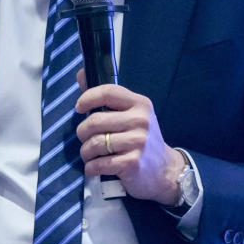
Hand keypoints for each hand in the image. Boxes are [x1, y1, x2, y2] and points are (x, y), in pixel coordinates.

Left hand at [75, 69, 184, 204]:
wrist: (164, 169)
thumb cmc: (141, 138)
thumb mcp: (132, 113)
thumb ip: (108, 97)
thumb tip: (81, 74)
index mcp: (140, 104)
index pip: (108, 92)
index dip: (87, 98)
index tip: (79, 107)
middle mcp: (140, 120)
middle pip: (95, 121)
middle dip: (82, 132)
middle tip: (85, 138)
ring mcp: (138, 142)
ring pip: (94, 143)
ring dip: (85, 151)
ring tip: (90, 154)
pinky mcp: (132, 163)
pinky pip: (99, 164)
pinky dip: (91, 167)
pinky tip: (95, 166)